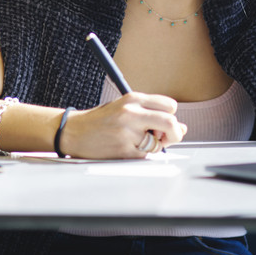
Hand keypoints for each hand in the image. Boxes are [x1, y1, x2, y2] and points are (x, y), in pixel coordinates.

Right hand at [59, 92, 186, 158]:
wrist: (72, 132)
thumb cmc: (100, 120)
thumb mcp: (124, 108)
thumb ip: (151, 114)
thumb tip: (182, 128)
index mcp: (132, 99)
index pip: (170, 106)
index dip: (171, 117)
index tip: (163, 124)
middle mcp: (131, 113)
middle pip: (170, 122)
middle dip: (174, 133)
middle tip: (166, 138)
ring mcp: (127, 132)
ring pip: (158, 143)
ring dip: (153, 146)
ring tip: (134, 142)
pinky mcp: (123, 150)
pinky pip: (145, 156)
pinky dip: (140, 155)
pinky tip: (125, 148)